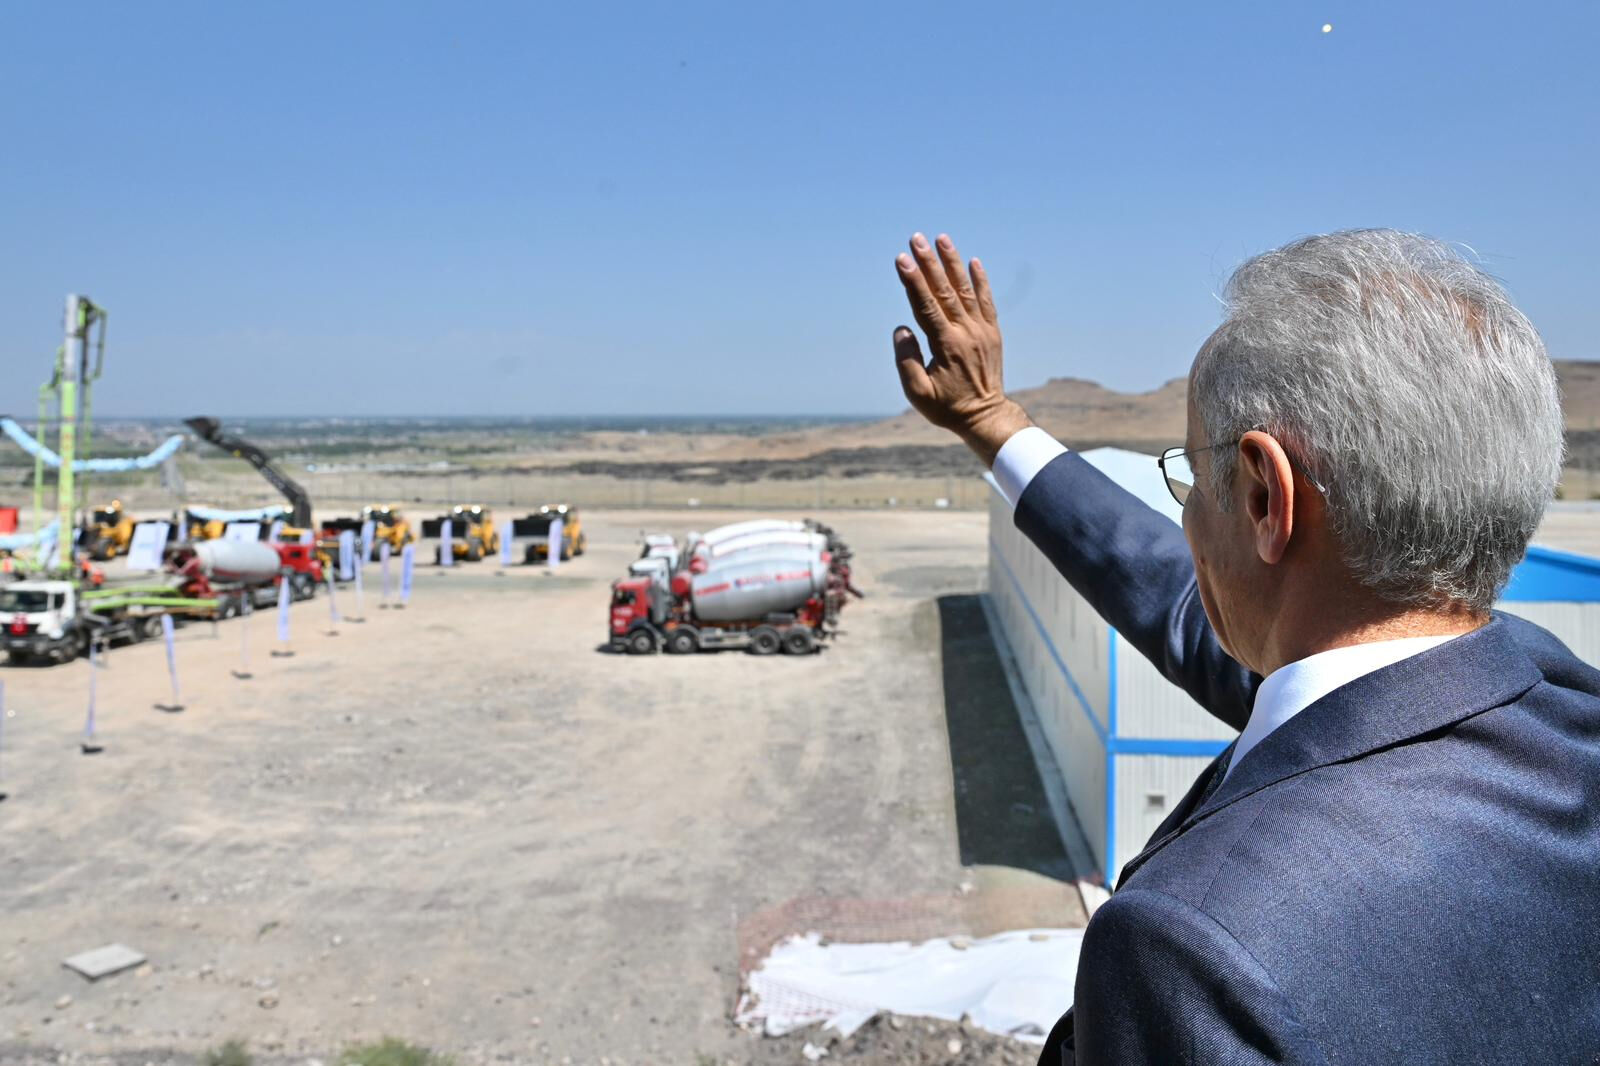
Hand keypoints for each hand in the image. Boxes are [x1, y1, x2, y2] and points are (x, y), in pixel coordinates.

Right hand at [893, 233, 1031, 464]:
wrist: (986, 416)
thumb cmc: (947, 407)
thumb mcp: (918, 394)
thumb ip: (907, 362)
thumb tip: (901, 329)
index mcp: (947, 345)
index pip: (926, 305)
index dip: (913, 281)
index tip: (902, 259)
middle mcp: (966, 333)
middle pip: (945, 291)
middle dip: (929, 263)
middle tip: (917, 238)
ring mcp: (982, 331)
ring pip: (966, 290)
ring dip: (953, 263)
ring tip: (942, 239)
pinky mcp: (992, 333)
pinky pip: (986, 301)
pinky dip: (980, 281)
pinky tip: (973, 262)